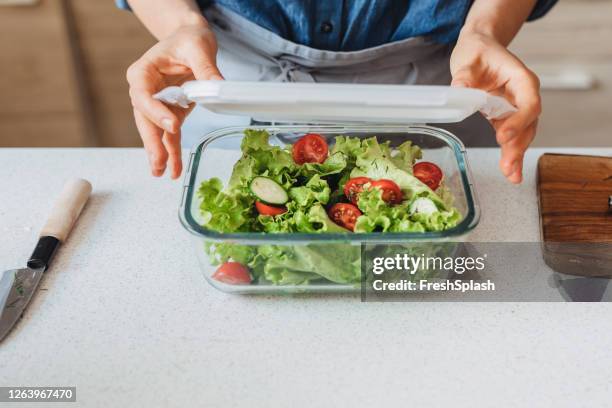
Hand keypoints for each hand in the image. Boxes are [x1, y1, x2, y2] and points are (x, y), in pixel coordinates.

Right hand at [126, 23, 222, 178]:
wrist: (190, 40)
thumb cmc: (188, 40)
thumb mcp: (198, 47)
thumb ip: (205, 68)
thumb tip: (218, 87)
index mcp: (143, 72)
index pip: (144, 95)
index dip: (155, 111)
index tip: (171, 125)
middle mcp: (144, 90)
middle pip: (145, 119)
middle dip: (153, 142)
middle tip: (159, 162)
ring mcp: (156, 104)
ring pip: (155, 131)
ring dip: (160, 152)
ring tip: (164, 172)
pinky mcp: (169, 113)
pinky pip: (169, 134)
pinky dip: (172, 151)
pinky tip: (174, 169)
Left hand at [450, 31, 541, 183]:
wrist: (480, 48)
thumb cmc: (477, 51)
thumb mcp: (467, 60)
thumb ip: (464, 76)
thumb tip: (459, 89)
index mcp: (521, 79)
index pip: (528, 103)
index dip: (518, 121)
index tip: (503, 136)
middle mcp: (524, 95)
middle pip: (528, 124)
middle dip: (518, 146)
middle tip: (508, 167)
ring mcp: (517, 108)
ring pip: (523, 134)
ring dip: (517, 155)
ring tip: (511, 175)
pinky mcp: (506, 117)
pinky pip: (512, 137)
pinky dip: (511, 154)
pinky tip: (511, 173)